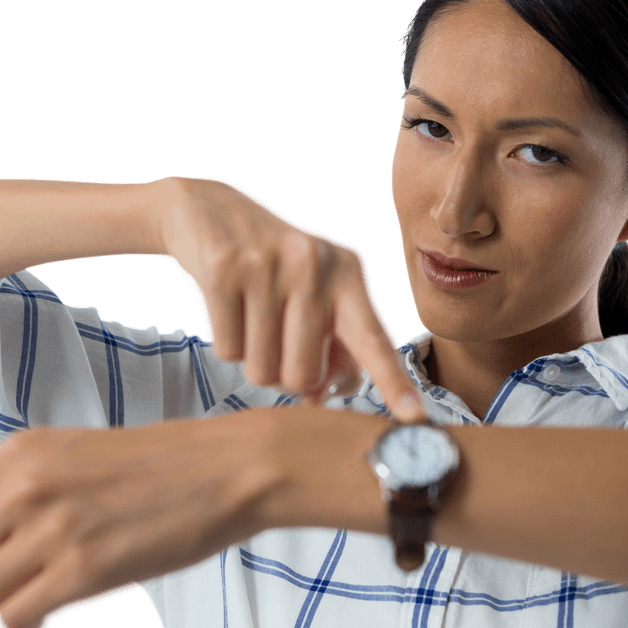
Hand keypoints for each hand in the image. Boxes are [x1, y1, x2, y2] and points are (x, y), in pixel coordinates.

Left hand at [0, 412, 281, 627]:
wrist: (227, 468)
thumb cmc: (161, 466)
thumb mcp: (76, 454)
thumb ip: (22, 489)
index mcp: (18, 453)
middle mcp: (24, 487)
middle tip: (8, 591)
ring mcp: (52, 528)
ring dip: (0, 608)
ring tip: (35, 604)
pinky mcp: (83, 569)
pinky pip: (16, 620)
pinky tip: (43, 623)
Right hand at [158, 176, 425, 422]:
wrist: (210, 209)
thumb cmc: (273, 266)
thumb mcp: (316, 292)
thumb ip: (332, 346)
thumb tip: (318, 397)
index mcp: (349, 273)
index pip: (375, 339)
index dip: (394, 382)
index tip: (416, 418)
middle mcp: (315, 265)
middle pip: (304, 375)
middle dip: (285, 372)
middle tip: (276, 332)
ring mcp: (268, 265)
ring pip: (262, 370)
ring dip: (254, 358)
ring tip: (251, 314)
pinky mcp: (224, 270)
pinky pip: (228, 351)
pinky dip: (226, 342)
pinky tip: (228, 305)